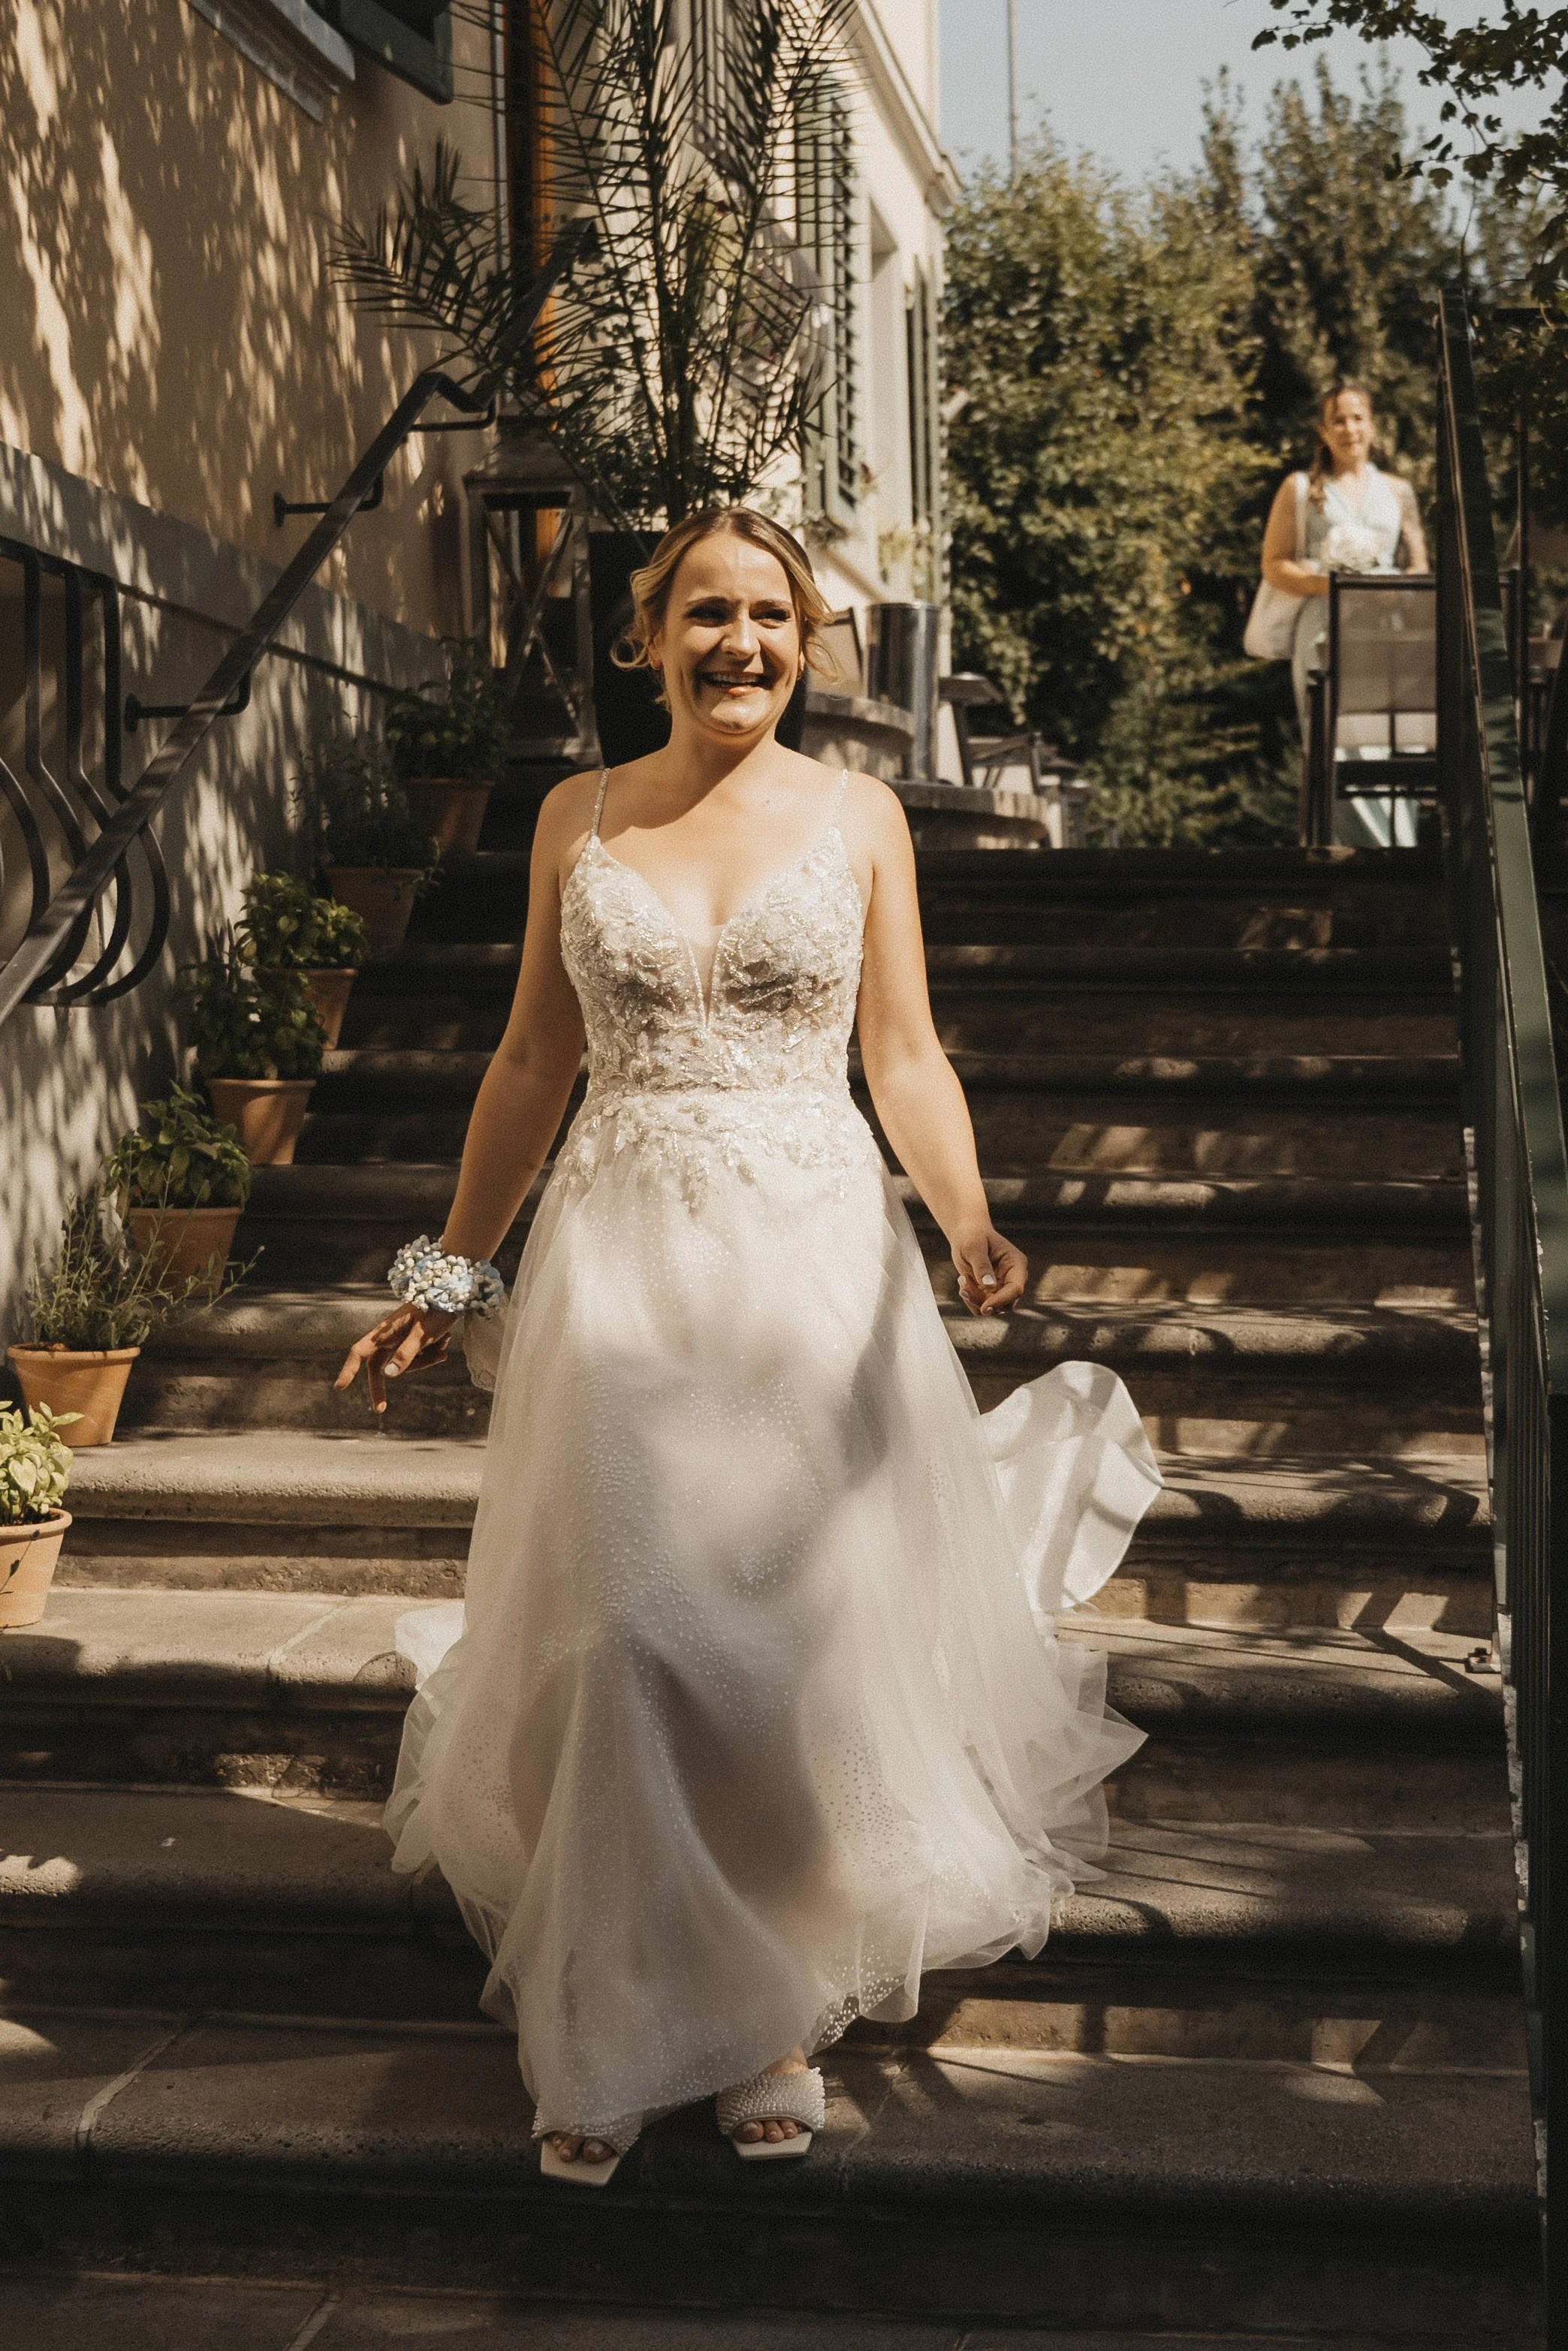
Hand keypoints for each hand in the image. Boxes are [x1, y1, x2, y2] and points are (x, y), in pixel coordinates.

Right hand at [334, 1303, 456, 1414]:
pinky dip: (435, 1353)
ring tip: (443, 1341)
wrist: (453, 1292)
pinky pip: (421, 1357)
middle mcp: (391, 1336)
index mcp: (386, 1332)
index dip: (349, 1369)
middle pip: (378, 1366)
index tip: (340, 1387)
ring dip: (427, 1359)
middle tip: (380, 1409)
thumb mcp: (423, 1334)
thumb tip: (388, 1375)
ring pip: (406, 1364)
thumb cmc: (436, 1309)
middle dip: (381, 1386)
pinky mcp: (416, 1340)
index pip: (360, 1352)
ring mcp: (403, 1339)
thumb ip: (406, 1354)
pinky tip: (446, 1339)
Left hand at [952, 1227, 1027, 1316]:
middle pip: (1006, 1303)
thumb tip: (989, 1285)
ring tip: (962, 1279)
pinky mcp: (990, 1293)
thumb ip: (981, 1265)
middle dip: (983, 1301)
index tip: (984, 1308)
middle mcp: (1013, 1278)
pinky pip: (981, 1307)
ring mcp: (1002, 1288)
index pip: (1016, 1289)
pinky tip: (963, 1281)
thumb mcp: (974, 1247)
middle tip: (963, 1289)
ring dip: (973, 1299)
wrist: (966, 1235)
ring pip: (993, 1309)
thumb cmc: (972, 1236)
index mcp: (1016, 1264)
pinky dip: (970, 1299)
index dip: (1002, 1300)